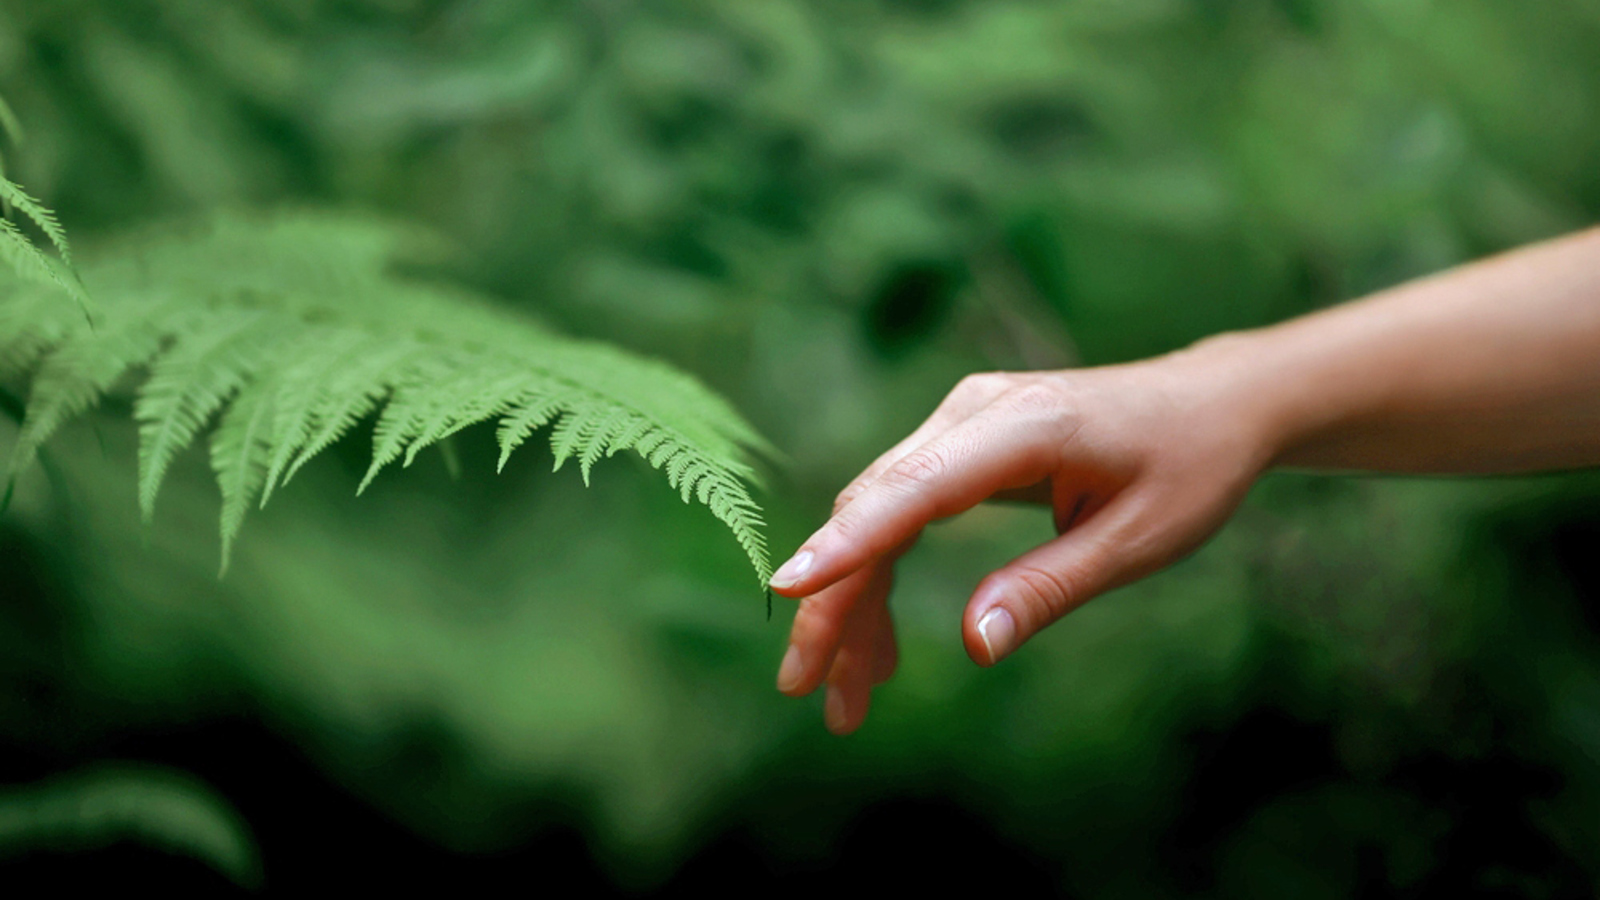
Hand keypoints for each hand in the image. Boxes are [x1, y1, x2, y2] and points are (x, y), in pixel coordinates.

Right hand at [769, 350, 1276, 734]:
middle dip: (833, 601)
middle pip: (874, 507)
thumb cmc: (1188, 467)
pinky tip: (881, 645)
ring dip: (852, 601)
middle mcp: (975, 410)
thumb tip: (973, 646)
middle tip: (809, 691)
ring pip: (876, 514)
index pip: (914, 486)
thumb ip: (1049, 587)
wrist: (1212, 402)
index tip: (787, 590)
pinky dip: (882, 575)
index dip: (847, 542)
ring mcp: (962, 421)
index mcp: (1027, 425)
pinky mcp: (961, 442)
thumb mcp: (1138, 541)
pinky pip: (900, 510)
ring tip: (846, 693)